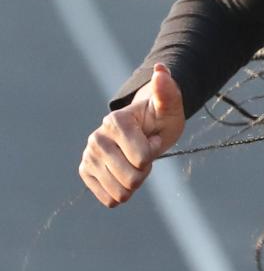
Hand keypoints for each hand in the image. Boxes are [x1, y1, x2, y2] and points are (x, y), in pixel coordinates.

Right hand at [79, 64, 184, 206]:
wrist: (144, 127)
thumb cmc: (159, 118)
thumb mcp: (169, 107)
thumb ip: (167, 92)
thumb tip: (161, 70)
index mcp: (116, 121)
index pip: (142, 158)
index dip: (154, 150)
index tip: (151, 137)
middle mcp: (96, 138)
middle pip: (132, 178)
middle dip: (145, 170)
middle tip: (143, 152)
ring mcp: (89, 156)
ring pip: (121, 193)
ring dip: (134, 182)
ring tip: (134, 162)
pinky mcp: (86, 171)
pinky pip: (109, 199)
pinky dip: (123, 192)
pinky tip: (123, 173)